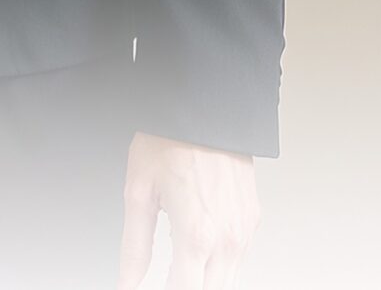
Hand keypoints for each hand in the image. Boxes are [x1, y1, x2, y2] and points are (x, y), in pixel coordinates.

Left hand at [117, 131, 259, 289]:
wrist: (204, 108)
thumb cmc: (169, 142)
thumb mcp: (138, 193)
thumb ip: (135, 246)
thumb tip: (128, 279)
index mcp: (196, 235)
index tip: (150, 289)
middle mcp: (227, 238)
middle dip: (187, 288)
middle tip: (165, 278)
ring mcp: (244, 230)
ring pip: (229, 279)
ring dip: (205, 280)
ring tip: (177, 270)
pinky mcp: (252, 219)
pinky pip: (239, 257)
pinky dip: (220, 264)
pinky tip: (198, 252)